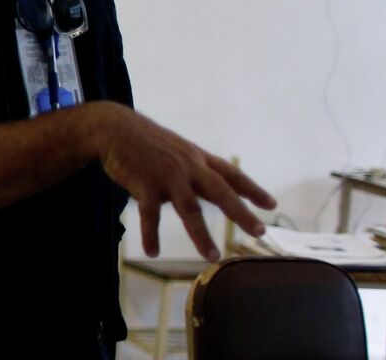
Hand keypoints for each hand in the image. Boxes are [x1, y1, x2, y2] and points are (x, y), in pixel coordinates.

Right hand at [89, 103, 276, 260]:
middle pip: (220, 191)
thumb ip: (195, 169)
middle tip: (259, 231)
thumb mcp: (177, 149)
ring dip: (201, 235)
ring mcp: (167, 176)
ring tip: (212, 256)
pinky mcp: (144, 185)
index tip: (271, 205)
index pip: (231, 174)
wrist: (114, 129)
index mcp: (197, 158)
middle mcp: (188, 167)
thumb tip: (212, 191)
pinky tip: (153, 251)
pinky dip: (151, 235)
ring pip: (189, 209)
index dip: (252, 189)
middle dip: (240, 212)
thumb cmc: (146, 140)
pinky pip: (150, 215)